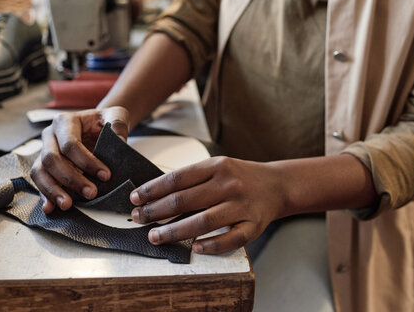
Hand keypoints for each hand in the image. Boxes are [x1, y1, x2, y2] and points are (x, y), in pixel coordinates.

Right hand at [31, 107, 129, 212]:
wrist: (97, 125)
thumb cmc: (104, 121)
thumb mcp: (116, 116)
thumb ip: (118, 126)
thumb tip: (120, 143)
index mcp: (65, 121)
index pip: (70, 144)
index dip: (87, 162)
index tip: (105, 175)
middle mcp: (50, 135)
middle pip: (52, 159)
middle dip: (72, 179)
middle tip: (91, 193)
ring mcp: (44, 151)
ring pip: (40, 171)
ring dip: (53, 190)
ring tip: (67, 204)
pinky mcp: (45, 166)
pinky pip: (40, 180)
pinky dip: (45, 195)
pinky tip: (50, 207)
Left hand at [129, 156, 286, 254]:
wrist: (277, 184)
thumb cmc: (240, 177)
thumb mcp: (218, 167)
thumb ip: (192, 178)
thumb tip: (155, 194)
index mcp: (217, 166)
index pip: (177, 178)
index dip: (153, 189)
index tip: (135, 198)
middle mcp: (228, 184)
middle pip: (184, 200)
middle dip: (155, 211)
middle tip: (138, 218)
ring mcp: (241, 206)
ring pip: (203, 222)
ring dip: (174, 231)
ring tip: (155, 236)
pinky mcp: (253, 226)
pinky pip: (229, 240)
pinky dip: (210, 245)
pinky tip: (194, 248)